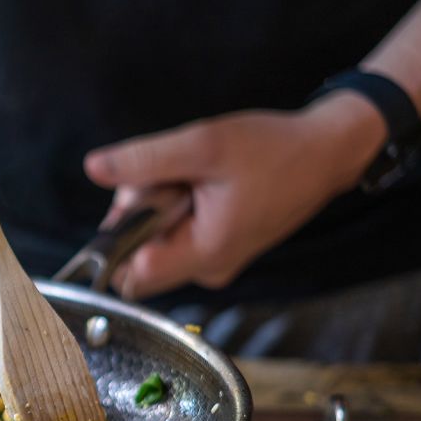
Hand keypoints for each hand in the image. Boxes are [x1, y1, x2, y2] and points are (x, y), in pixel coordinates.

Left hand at [83, 92, 387, 299]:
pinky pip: (177, 229)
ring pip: (157, 237)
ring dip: (161, 201)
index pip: (132, 277)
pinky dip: (179, 203)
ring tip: (197, 174)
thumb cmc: (275, 149)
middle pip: (140, 253)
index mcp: (205, 254)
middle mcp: (208, 268)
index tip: (136, 201)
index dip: (119, 239)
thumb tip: (94, 168)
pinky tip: (204, 181)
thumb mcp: (204, 144)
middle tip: (176, 176)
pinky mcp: (218, 244)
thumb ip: (145, 160)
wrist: (326, 151)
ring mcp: (213, 259)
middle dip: (143, 210)